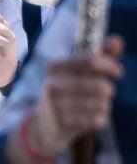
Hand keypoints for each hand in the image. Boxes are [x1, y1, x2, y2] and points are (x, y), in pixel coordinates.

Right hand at [28, 35, 123, 155]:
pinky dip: (99, 119)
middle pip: (101, 86)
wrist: (45, 123)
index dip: (111, 66)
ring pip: (102, 104)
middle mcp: (53, 85)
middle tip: (102, 93)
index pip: (92, 60)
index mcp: (56, 68)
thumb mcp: (78, 72)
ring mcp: (56, 105)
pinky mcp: (62, 123)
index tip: (118, 72)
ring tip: (90, 106)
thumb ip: (100, 55)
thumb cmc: (68, 92)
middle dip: (108, 91)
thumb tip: (117, 40)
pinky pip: (98, 119)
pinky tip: (87, 118)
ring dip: (103, 106)